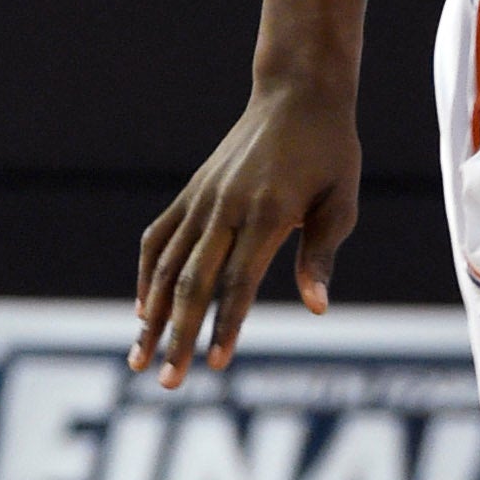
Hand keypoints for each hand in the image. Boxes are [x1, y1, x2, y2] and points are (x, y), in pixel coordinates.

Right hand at [134, 80, 362, 384]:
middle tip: (169, 383)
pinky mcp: (192, 192)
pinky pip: (160, 239)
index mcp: (269, 213)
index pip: (239, 282)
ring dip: (153, 317)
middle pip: (195, 283)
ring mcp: (203, 199)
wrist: (297, 95)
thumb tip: (316, 309)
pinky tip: (144, 311)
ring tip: (139, 360)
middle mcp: (227, 208)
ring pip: (169, 267)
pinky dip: (148, 276)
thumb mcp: (340, 202)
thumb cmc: (329, 153)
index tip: (216, 365)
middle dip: (180, 337)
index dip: (226, 325)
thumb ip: (321, 256)